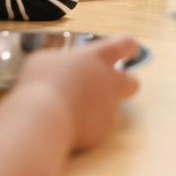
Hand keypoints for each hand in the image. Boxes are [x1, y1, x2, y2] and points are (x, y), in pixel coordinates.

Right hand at [18, 36, 139, 150]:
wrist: (43, 118)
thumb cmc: (42, 81)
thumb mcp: (47, 60)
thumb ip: (63, 61)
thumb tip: (65, 67)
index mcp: (99, 58)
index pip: (125, 44)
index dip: (127, 47)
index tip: (127, 50)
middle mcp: (110, 82)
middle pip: (132, 83)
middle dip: (123, 84)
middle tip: (105, 86)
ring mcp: (109, 108)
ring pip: (109, 107)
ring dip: (94, 107)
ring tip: (67, 111)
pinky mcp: (102, 131)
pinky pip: (95, 127)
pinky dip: (84, 127)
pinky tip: (66, 126)